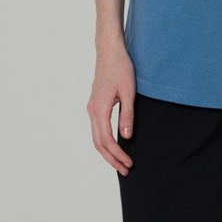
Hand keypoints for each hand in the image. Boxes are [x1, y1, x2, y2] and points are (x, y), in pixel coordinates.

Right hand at [86, 39, 135, 175]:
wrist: (109, 51)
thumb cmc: (121, 68)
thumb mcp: (129, 91)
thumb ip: (127, 114)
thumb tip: (126, 137)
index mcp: (99, 109)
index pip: (107, 140)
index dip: (118, 154)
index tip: (129, 164)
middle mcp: (92, 110)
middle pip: (98, 143)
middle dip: (111, 159)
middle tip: (126, 170)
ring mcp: (92, 108)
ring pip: (96, 137)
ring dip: (107, 152)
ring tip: (120, 162)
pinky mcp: (95, 105)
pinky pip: (97, 129)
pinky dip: (104, 142)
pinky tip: (114, 145)